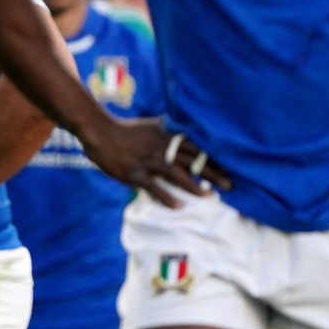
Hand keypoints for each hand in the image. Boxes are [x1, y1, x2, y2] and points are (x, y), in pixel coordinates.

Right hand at [78, 117, 229, 206]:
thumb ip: (164, 126)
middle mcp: (160, 149)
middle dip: (211, 173)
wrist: (99, 132)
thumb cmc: (124, 129)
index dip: (212, 159)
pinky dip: (166, 197)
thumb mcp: (148, 125)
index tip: (228, 168)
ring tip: (209, 196)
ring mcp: (147, 162)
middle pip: (190, 161)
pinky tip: (179, 206)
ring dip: (194, 186)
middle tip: (230, 185)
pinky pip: (153, 187)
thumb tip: (173, 122)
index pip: (194, 148)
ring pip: (175, 175)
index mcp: (165, 137)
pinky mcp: (134, 174)